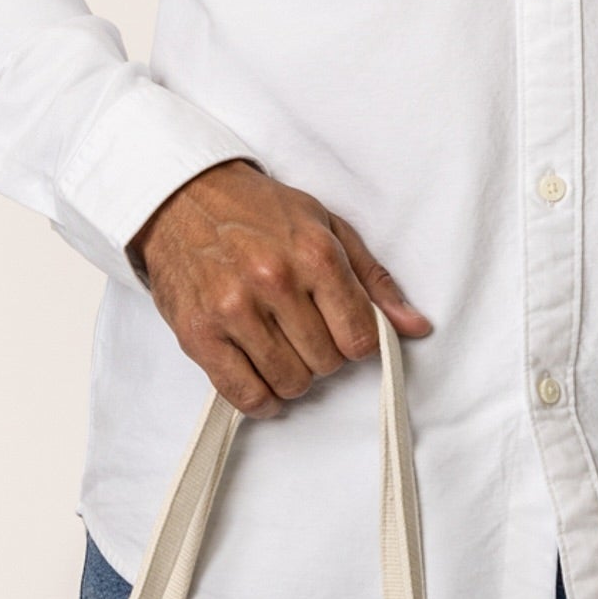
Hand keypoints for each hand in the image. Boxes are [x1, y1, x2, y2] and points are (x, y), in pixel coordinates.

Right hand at [130, 160, 430, 413]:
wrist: (182, 198)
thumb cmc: (258, 212)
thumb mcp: (327, 228)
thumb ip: (373, 280)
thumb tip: (415, 326)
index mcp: (314, 254)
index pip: (361, 337)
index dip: (358, 342)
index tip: (343, 330)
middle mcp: (274, 281)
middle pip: (327, 363)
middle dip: (324, 355)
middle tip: (306, 333)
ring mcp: (233, 310)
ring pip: (290, 382)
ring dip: (293, 377)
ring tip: (282, 349)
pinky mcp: (198, 334)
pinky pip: (243, 394)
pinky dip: (260, 400)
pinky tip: (262, 382)